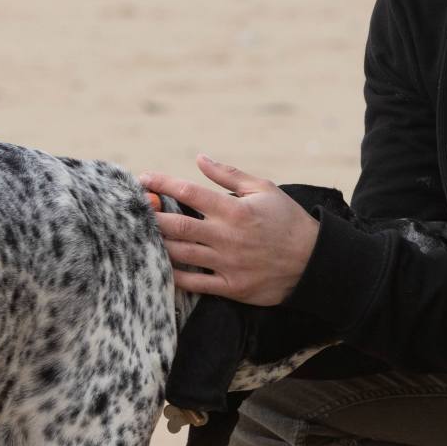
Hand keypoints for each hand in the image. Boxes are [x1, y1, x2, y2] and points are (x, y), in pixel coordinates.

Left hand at [139, 155, 320, 305]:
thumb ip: (228, 175)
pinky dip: (174, 274)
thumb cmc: (287, 220)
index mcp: (235, 210)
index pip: (189, 193)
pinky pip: (194, 283)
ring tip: (139, 236)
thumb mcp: (263, 189)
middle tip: (133, 210)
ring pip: (180, 254)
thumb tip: (199, 158)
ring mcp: (227, 264)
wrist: (313, 261)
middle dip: (150, 217)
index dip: (162, 184)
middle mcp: (227, 237)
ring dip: (157, 244)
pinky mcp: (231, 287)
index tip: (143, 179)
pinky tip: (160, 264)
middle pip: (176, 226)